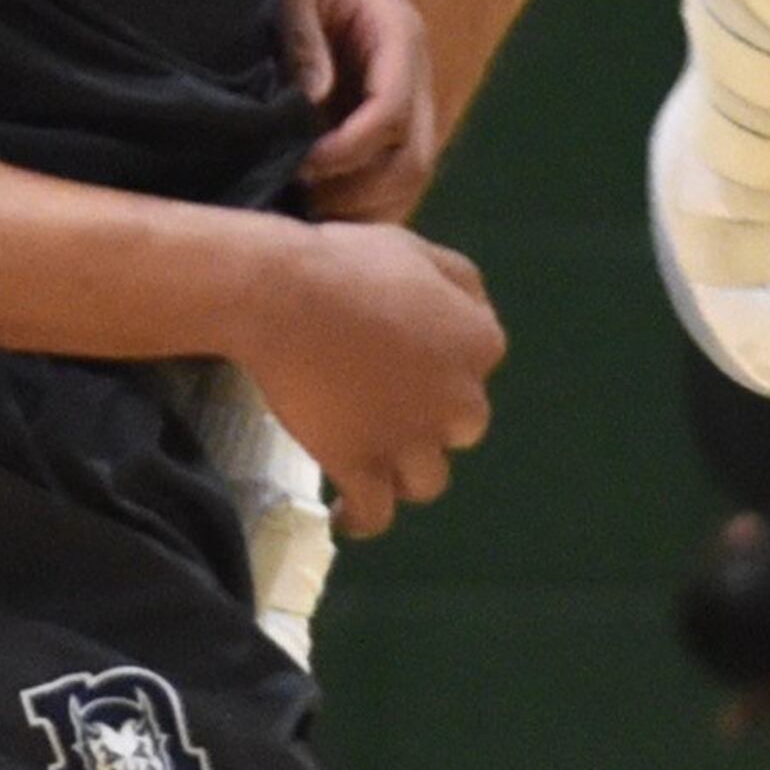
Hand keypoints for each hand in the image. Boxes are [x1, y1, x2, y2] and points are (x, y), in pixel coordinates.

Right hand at [232, 220, 502, 541]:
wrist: (289, 298)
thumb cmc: (353, 264)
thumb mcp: (422, 250)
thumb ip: (461, 286)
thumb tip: (473, 318)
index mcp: (478, 343)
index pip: (479, 363)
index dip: (445, 360)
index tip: (415, 356)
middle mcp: (459, 401)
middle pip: (462, 427)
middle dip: (433, 419)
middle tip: (391, 402)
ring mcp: (412, 442)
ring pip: (427, 480)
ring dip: (405, 469)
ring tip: (375, 456)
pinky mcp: (363, 468)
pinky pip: (375, 515)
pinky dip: (361, 518)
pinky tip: (344, 512)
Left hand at [281, 0, 440, 227]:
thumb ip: (304, 35)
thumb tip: (314, 103)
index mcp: (397, 31)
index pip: (392, 110)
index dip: (351, 149)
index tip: (301, 165)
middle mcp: (411, 67)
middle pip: (416, 156)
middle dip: (363, 191)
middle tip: (304, 201)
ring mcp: (402, 90)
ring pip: (410, 172)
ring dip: (366, 204)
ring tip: (308, 211)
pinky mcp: (381, 106)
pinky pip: (388, 166)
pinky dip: (360, 196)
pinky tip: (314, 203)